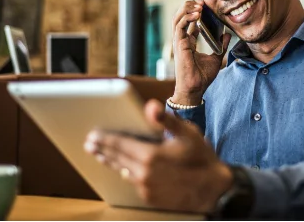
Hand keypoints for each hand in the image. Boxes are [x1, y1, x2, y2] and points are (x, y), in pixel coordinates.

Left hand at [84, 99, 232, 213]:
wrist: (214, 189)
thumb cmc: (202, 158)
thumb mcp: (188, 133)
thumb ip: (166, 120)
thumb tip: (150, 106)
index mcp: (151, 155)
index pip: (119, 144)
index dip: (104, 139)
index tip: (93, 134)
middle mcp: (145, 173)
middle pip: (116, 158)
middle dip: (101, 149)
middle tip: (89, 143)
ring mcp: (146, 187)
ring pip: (121, 171)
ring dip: (108, 161)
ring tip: (98, 155)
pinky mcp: (150, 197)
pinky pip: (132, 181)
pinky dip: (123, 172)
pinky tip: (120, 168)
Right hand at [172, 0, 230, 104]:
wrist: (196, 88)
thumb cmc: (202, 77)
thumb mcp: (216, 58)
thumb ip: (221, 46)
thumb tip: (227, 35)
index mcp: (188, 43)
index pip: (188, 22)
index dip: (195, 12)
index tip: (205, 6)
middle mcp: (182, 40)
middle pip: (180, 17)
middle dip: (190, 6)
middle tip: (202, 1)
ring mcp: (179, 42)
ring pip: (177, 18)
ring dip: (187, 9)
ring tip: (199, 5)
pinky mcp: (179, 44)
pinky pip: (179, 26)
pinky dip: (187, 17)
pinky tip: (197, 14)